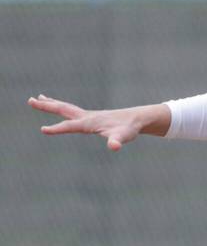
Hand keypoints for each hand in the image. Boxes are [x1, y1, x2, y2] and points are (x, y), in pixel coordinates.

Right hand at [28, 94, 162, 150]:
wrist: (137, 118)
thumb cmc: (129, 129)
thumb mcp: (122, 137)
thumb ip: (117, 141)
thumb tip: (114, 147)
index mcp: (90, 122)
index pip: (70, 126)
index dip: (57, 129)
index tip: (43, 130)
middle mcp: (86, 116)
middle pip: (63, 109)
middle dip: (46, 106)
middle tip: (30, 100)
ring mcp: (88, 115)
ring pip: (66, 108)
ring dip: (51, 103)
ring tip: (37, 98)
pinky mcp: (90, 116)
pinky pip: (71, 110)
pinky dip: (61, 107)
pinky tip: (57, 106)